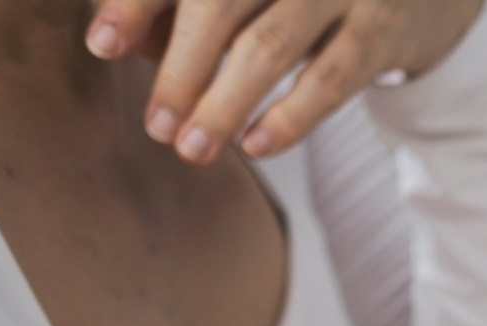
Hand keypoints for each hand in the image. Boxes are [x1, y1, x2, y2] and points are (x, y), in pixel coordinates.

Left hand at [83, 0, 486, 164]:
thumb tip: (126, 43)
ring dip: (225, 103)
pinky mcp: (385, 27)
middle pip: (220, 3)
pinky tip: (256, 145)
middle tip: (156, 125)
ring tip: (193, 149)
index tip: (101, 45)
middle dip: (181, 68)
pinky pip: (330, 78)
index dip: (138, 4)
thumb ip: (197, 2)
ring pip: (270, 45)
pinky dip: (290, 117)